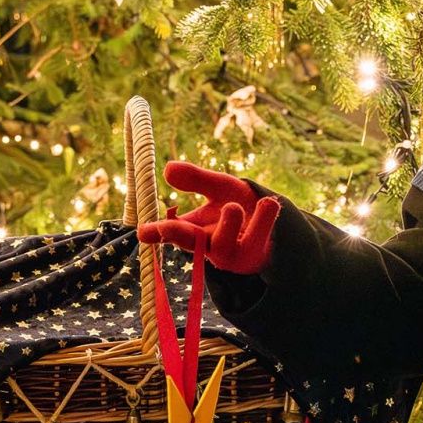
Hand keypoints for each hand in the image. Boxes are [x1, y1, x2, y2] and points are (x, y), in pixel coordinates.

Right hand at [136, 161, 280, 274]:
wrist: (280, 225)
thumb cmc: (243, 205)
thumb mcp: (219, 188)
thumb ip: (196, 180)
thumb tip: (167, 169)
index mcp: (197, 231)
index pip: (174, 232)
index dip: (158, 232)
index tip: (142, 232)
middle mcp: (212, 245)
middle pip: (193, 243)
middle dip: (179, 235)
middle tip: (167, 227)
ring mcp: (235, 253)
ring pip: (226, 246)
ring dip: (228, 226)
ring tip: (234, 207)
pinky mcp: (259, 253)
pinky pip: (259, 238)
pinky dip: (265, 221)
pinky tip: (270, 202)